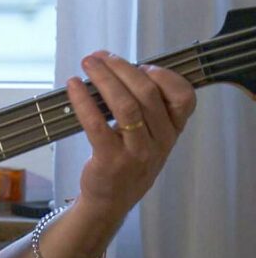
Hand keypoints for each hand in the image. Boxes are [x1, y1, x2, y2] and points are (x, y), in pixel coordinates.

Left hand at [68, 50, 196, 217]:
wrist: (111, 200)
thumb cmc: (127, 160)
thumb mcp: (148, 136)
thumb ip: (143, 106)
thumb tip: (116, 67)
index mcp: (173, 131)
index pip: (185, 97)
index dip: (164, 75)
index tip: (141, 65)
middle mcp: (160, 141)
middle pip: (147, 94)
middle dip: (121, 68)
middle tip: (100, 56)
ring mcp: (137, 152)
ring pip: (125, 106)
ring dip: (104, 79)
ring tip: (88, 64)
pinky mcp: (111, 160)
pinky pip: (96, 123)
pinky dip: (83, 100)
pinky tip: (73, 85)